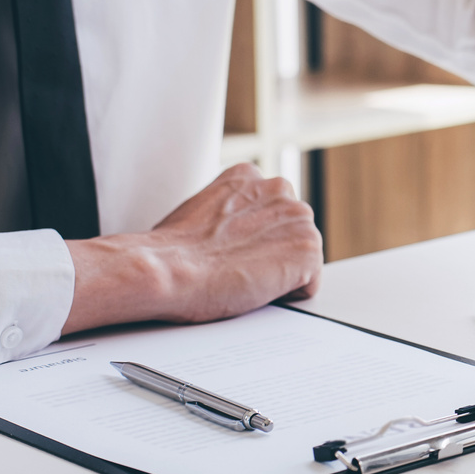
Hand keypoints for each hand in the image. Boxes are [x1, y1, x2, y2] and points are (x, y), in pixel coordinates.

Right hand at [63, 163, 323, 333]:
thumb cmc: (170, 252)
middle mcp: (278, 189)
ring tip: (241, 277)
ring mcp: (298, 218)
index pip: (271, 213)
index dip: (251, 241)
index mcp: (248, 177)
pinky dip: (286, 296)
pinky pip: (309, 285)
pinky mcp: (308, 249)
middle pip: (291, 235)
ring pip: (301, 260)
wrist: (166, 270)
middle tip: (234, 268)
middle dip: (270, 255)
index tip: (229, 252)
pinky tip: (255, 289)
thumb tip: (231, 233)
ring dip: (277, 275)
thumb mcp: (199, 212)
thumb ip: (228, 213)